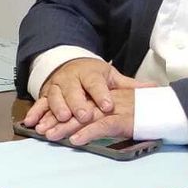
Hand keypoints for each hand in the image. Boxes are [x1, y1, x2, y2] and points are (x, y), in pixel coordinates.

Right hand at [22, 57, 151, 128]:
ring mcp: (57, 86)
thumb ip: (129, 85)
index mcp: (90, 74)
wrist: (68, 64)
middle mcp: (72, 79)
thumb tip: (155, 89)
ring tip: (61, 120)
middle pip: (74, 91)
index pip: (96, 84)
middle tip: (84, 116)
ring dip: (56, 109)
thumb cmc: (93, 75)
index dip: (101, 95)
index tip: (108, 106)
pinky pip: (39, 103)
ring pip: (55, 97)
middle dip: (78, 103)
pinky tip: (32, 123)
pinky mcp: (45, 94)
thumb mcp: (111, 77)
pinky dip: (35, 113)